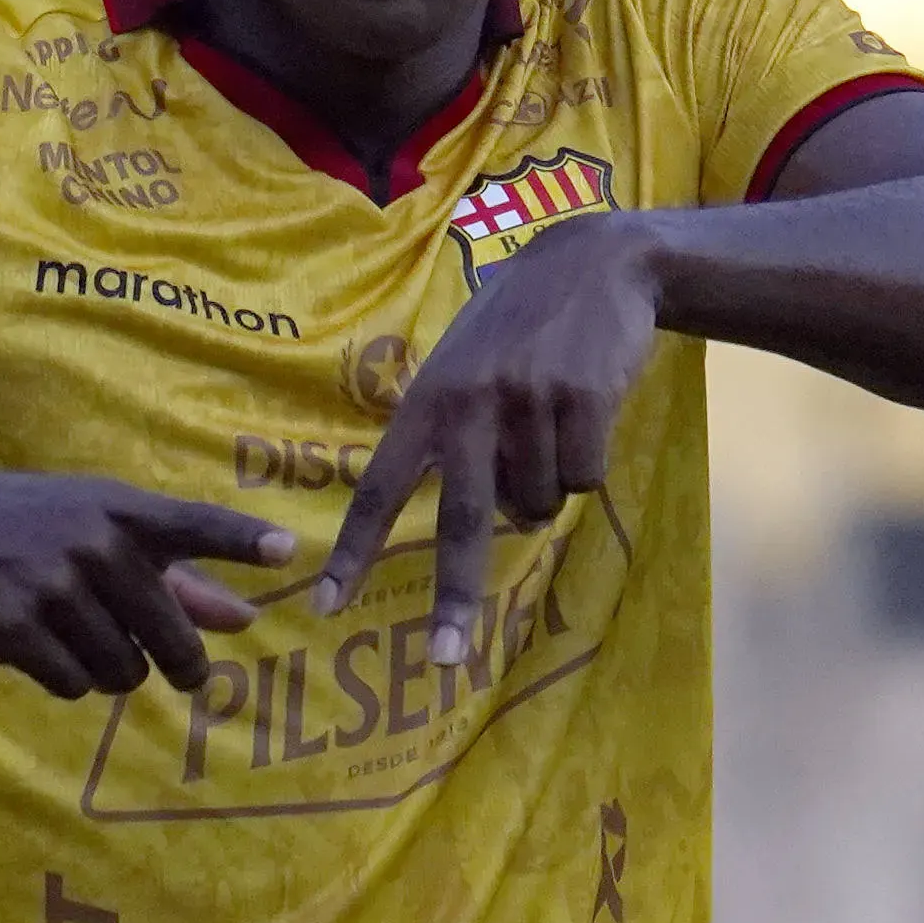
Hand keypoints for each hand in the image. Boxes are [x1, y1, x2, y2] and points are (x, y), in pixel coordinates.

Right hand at [0, 461, 291, 698]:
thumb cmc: (35, 524)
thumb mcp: (102, 528)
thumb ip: (179, 577)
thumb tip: (245, 619)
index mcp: (123, 513)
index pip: (194, 525)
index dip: (241, 541)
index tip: (286, 552)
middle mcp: (95, 545)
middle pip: (172, 642)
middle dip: (177, 664)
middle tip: (180, 670)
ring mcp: (54, 588)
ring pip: (123, 673)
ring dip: (112, 670)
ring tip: (79, 634)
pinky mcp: (16, 629)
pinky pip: (74, 686)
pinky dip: (68, 678)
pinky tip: (42, 645)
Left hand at [310, 215, 661, 665]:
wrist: (598, 262)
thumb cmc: (523, 326)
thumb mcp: (467, 366)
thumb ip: (459, 435)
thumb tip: (492, 522)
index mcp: (428, 401)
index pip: (378, 487)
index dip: (353, 552)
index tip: (325, 607)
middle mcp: (469, 404)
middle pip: (460, 521)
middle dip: (453, 599)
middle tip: (443, 659)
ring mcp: (527, 402)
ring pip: (538, 504)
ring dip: (550, 490)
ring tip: (554, 428)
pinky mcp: (583, 400)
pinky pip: (584, 478)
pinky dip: (589, 463)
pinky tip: (588, 413)